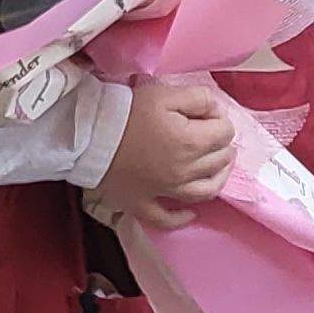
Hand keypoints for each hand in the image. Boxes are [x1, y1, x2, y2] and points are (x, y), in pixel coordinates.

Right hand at [92, 80, 239, 232]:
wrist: (88, 136)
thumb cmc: (127, 112)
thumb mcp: (165, 93)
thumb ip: (198, 98)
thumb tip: (216, 111)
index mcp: (192, 142)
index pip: (225, 132)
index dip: (219, 119)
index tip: (205, 114)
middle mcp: (185, 171)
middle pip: (219, 160)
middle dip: (221, 145)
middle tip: (211, 135)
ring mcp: (166, 192)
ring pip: (206, 191)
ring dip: (218, 178)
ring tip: (218, 167)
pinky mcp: (143, 205)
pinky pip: (168, 219)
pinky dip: (182, 218)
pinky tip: (191, 213)